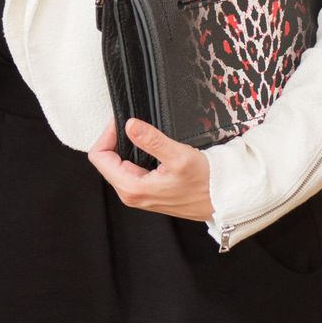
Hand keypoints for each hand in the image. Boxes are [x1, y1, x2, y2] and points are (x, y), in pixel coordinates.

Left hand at [88, 119, 212, 222]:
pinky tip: (147, 146)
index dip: (107, 135)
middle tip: (132, 124)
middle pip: (105, 160)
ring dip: (124, 146)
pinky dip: (133, 154)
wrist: (222, 199)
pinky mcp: (147, 190)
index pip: (99, 157)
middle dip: (114, 139)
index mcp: (132, 188)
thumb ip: (152, 140)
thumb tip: (130, 125)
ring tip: (140, 133)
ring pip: (117, 164)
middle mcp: (131, 194)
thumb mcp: (179, 156)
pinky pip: (129, 169)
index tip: (122, 123)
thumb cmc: (205, 183)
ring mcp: (138, 193)